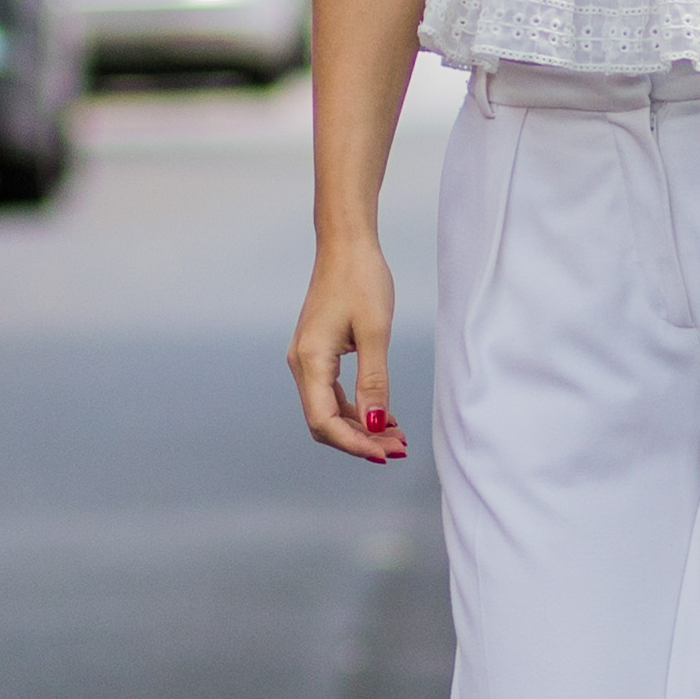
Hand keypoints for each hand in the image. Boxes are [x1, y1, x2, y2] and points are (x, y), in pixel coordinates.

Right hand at [292, 242, 404, 462]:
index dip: (354, 444)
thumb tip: (376, 425)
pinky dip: (356, 410)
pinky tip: (383, 415)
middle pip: (324, 422)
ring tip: (396, 437)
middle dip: (360, 440)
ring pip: (328, 411)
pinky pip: (332, 394)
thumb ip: (374, 382)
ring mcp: (307, 360)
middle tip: (398, 449)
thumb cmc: (361, 278)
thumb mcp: (375, 332)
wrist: (346, 244)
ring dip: (360, 428)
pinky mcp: (317, 354)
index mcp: (310, 359)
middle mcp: (302, 364)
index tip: (386, 454)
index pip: (324, 421)